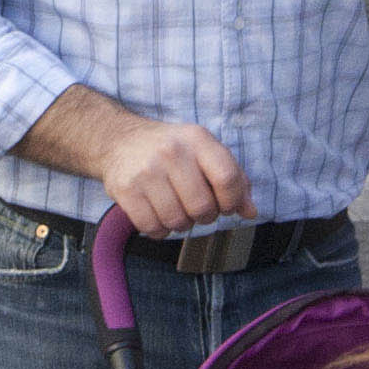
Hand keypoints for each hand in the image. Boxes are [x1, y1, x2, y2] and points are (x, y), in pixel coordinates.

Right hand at [98, 114, 255, 236]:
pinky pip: (152, 228)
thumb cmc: (169, 150)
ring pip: (178, 221)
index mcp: (197, 139)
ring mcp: (146, 171)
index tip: (225, 205)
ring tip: (175, 208)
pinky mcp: (125, 190)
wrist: (118, 140)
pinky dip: (159, 230)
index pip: (227, 178)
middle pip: (202, 206)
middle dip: (204, 216)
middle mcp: (172, 152)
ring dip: (181, 224)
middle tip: (196, 208)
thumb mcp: (203, 150)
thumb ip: (233, 178)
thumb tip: (250, 211)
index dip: (232, 201)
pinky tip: (157, 214)